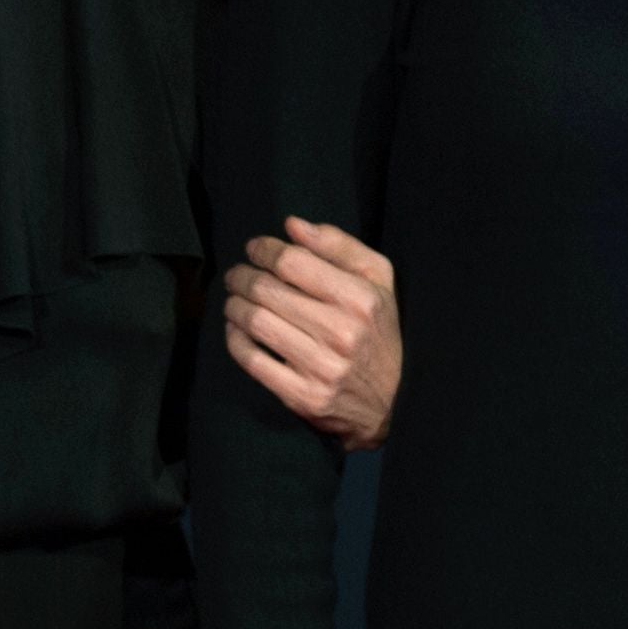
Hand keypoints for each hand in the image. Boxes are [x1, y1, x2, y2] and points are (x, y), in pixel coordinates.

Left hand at [220, 220, 402, 446]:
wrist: (393, 402)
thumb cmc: (379, 331)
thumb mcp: (378, 281)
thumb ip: (339, 246)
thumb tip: (293, 226)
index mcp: (360, 299)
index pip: (292, 262)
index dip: (264, 249)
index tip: (255, 248)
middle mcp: (342, 333)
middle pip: (267, 290)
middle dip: (242, 276)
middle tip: (237, 275)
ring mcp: (321, 368)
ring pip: (255, 322)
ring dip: (234, 305)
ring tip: (235, 298)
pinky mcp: (303, 396)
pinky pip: (251, 360)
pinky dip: (234, 339)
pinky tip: (237, 328)